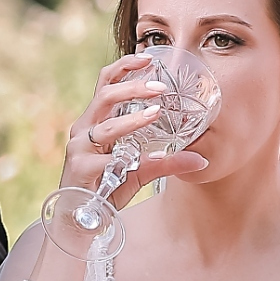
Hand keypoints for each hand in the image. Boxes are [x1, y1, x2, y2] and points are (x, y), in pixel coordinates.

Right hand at [58, 54, 208, 207]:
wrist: (80, 223)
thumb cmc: (105, 190)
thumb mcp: (137, 172)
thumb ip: (164, 162)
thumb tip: (200, 160)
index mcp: (94, 122)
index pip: (105, 84)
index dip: (123, 67)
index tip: (148, 57)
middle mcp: (84, 130)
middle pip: (104, 96)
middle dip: (133, 88)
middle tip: (160, 87)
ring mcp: (79, 149)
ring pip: (106, 127)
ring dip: (133, 119)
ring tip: (156, 112)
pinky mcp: (80, 170)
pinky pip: (107, 161)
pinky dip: (129, 159)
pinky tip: (149, 159)